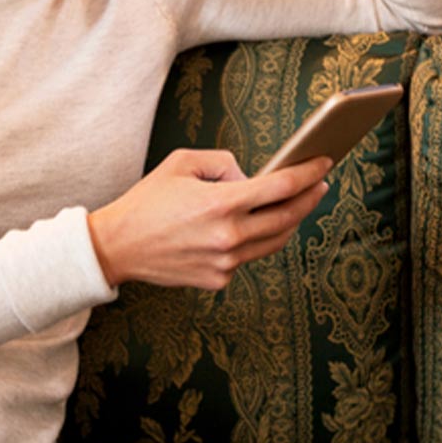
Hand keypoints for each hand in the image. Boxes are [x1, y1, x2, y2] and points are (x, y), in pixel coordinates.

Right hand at [88, 149, 331, 289]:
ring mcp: (225, 263)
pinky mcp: (218, 279)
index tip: (325, 163)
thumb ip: (225, 163)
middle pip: (288, 217)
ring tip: (298, 203)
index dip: (309, 173)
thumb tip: (252, 178)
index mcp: (221, 204)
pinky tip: (257, 226)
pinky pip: (250, 256)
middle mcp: (228, 236)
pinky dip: (258, 239)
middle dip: (310, 197)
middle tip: (320, 184)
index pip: (282, 188)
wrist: (116, 246)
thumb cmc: (148, 201)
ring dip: (291, 221)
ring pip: (275, 241)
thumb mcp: (183, 162)